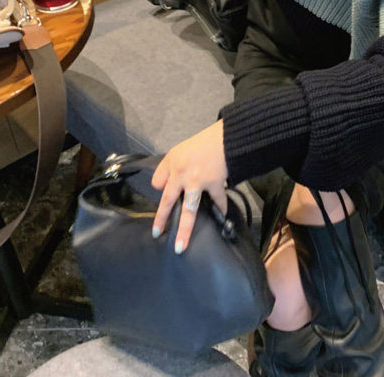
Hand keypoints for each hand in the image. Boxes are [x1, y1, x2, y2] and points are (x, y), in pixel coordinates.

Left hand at [150, 119, 227, 253]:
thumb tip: (160, 187)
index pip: (158, 183)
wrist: (225, 138)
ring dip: (185, 229)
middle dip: (163, 219)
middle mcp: (184, 176)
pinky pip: (217, 200)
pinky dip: (220, 208)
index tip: (159, 200)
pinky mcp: (215, 185)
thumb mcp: (178, 150)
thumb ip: (167, 168)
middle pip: (170, 201)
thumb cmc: (201, 143)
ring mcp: (200, 182)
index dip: (159, 189)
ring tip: (181, 246)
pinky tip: (221, 216)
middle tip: (157, 235)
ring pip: (190, 209)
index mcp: (173, 166)